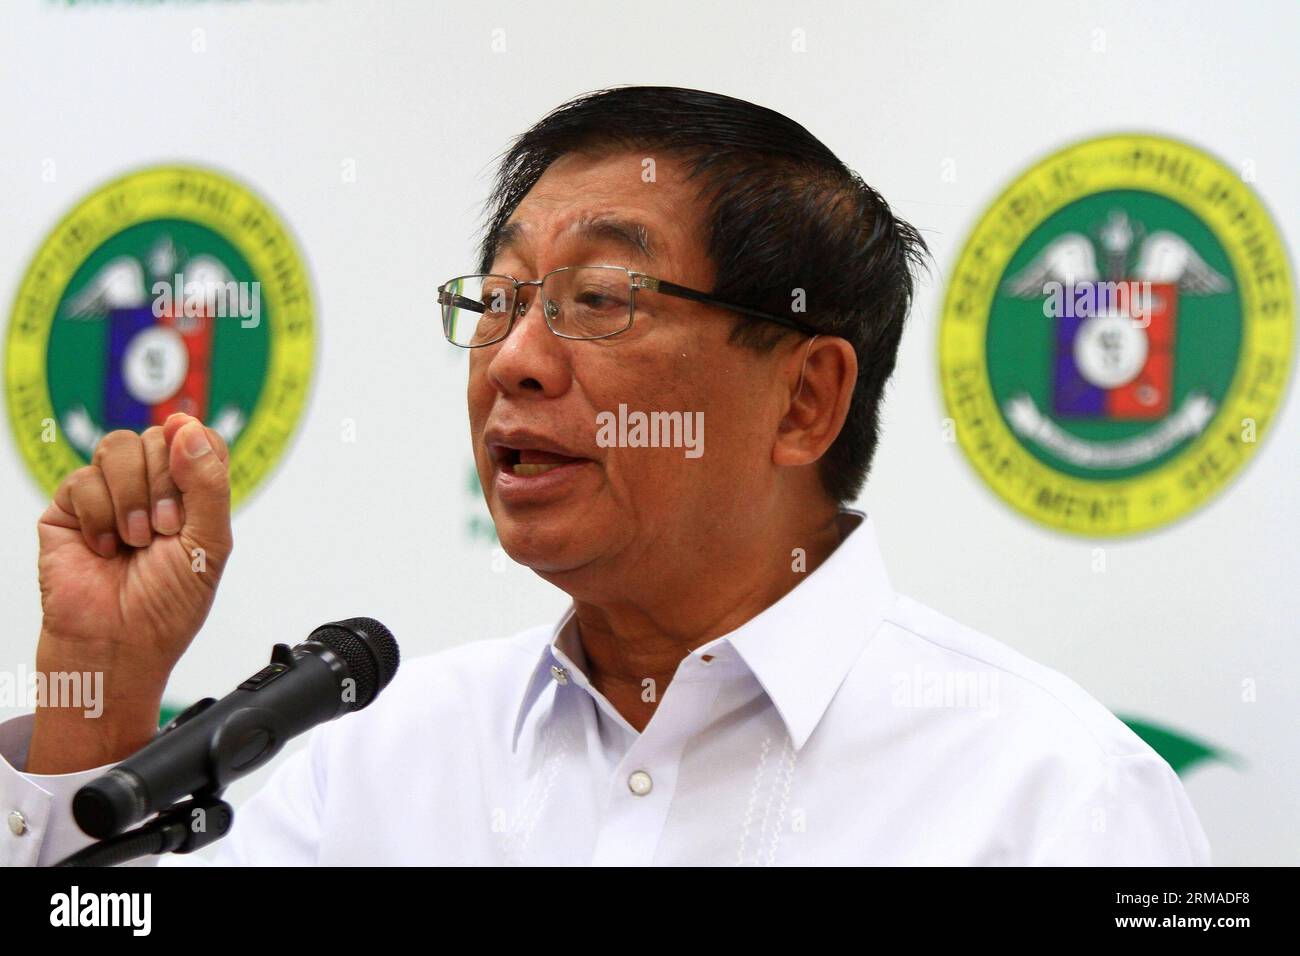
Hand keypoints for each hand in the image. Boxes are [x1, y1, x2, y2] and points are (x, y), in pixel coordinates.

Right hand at [27, 413, 232, 772]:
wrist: (117, 644)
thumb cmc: (166, 606)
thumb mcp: (209, 545)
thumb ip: (208, 483)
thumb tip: (188, 427)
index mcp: (192, 496)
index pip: (198, 440)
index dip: (195, 446)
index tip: (191, 466)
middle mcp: (152, 489)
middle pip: (159, 437)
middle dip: (165, 485)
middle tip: (165, 530)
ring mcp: (109, 495)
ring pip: (119, 447)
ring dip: (132, 497)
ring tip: (136, 541)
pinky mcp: (69, 508)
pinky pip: (83, 479)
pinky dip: (99, 516)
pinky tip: (105, 549)